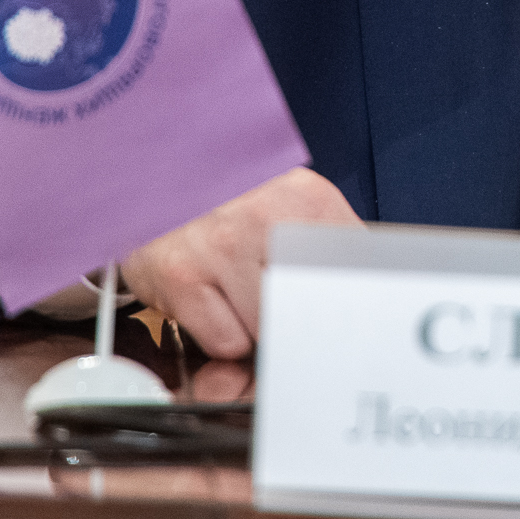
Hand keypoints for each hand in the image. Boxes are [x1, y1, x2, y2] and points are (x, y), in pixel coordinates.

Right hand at [120, 167, 360, 358]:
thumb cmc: (232, 207)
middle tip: (282, 308)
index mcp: (310, 198)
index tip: (351, 329)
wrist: (150, 176)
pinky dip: (223, 337)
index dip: (353, 312)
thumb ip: (332, 256)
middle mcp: (268, 215)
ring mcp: (223, 243)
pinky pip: (227, 343)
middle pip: (315, 311)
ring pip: (270, 331)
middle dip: (302, 324)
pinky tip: (212, 302)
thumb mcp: (293, 210)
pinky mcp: (181, 274)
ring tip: (240, 295)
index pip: (359, 275)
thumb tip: (369, 311)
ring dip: (259, 330)